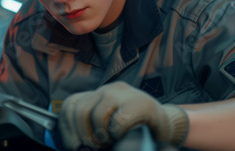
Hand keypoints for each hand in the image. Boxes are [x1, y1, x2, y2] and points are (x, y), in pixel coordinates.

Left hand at [58, 81, 188, 149]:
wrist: (166, 124)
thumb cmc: (134, 129)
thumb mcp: (107, 125)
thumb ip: (90, 128)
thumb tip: (76, 145)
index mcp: (96, 95)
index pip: (70, 106)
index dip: (68, 129)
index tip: (75, 145)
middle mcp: (107, 89)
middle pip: (79, 110)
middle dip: (83, 135)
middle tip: (94, 147)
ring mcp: (123, 93)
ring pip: (96, 115)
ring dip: (100, 135)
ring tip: (109, 142)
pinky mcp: (140, 103)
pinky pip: (118, 122)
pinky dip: (117, 134)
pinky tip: (122, 137)